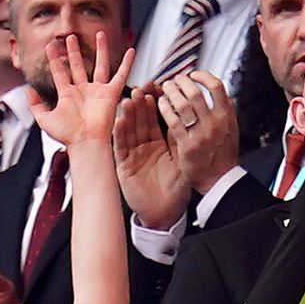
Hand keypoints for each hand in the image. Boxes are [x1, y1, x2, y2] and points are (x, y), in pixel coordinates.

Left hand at [25, 32, 133, 145]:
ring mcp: (98, 91)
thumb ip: (35, 104)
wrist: (86, 142)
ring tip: (99, 34)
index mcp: (67, 95)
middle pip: (78, 65)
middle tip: (70, 36)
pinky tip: (131, 51)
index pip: (59, 72)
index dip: (54, 58)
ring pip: (100, 65)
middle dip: (73, 51)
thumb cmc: (67, 135)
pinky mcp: (111, 94)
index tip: (50, 45)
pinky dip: (127, 64)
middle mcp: (83, 91)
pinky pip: (121, 75)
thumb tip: (27, 89)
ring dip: (100, 50)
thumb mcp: (44, 119)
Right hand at [114, 91, 187, 230]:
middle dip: (139, 106)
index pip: (154, 120)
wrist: (165, 214)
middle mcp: (144, 148)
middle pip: (139, 122)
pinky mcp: (124, 167)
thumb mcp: (181, 161)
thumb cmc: (175, 191)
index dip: (153, 105)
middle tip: (140, 90)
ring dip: (127, 116)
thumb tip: (184, 117)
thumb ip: (180, 141)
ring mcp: (132, 156)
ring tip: (128, 101)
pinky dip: (119, 135)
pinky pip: (121, 149)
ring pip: (128, 132)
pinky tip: (119, 122)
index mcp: (158, 145)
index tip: (154, 90)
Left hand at [155, 72, 238, 193]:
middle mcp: (215, 123)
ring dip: (171, 92)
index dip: (203, 76)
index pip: (216, 86)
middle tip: (174, 81)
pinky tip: (161, 104)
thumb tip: (222, 92)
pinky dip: (165, 108)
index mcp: (227, 116)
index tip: (194, 74)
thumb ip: (227, 110)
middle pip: (195, 92)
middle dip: (181, 82)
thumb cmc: (223, 155)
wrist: (219, 180)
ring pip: (182, 103)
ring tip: (165, 89)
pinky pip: (173, 120)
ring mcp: (201, 134)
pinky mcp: (187, 145)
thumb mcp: (232, 129)